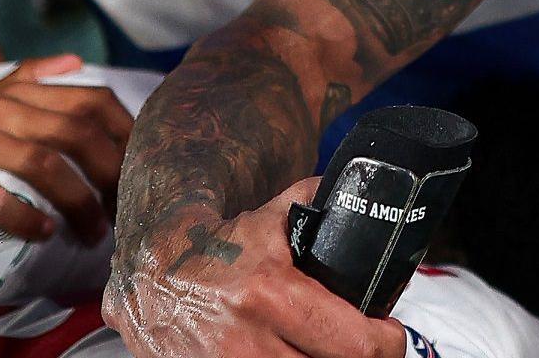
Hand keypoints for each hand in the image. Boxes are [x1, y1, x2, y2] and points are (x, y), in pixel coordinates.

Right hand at [0, 56, 134, 242]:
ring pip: (43, 163)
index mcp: (19, 91)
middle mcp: (0, 105)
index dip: (126, 132)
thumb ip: (32, 76)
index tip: (144, 166)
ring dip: (76, 203)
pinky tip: (43, 233)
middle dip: (110, 175)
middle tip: (124, 211)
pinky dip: (23, 216)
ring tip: (92, 233)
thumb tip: (75, 62)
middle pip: (76, 135)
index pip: (91, 101)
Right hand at [102, 180, 410, 357]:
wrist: (149, 269)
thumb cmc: (217, 245)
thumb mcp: (270, 217)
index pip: (353, 343)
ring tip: (329, 350)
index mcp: (268, 294)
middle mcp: (245, 342)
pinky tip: (291, 356)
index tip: (389, 334)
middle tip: (364, 347)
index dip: (384, 343)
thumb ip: (319, 205)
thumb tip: (368, 198)